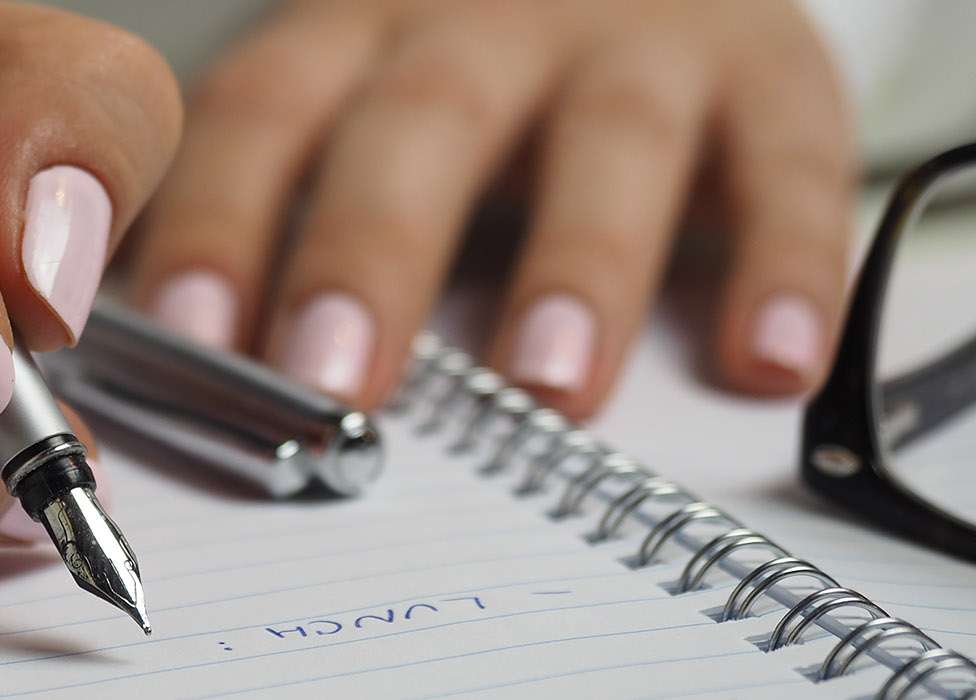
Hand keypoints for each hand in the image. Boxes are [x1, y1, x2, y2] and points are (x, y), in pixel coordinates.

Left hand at [130, 0, 852, 417]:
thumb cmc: (471, 78)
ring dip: (577, 264)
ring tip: (548, 389)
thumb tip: (203, 376)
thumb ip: (293, 212)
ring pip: (606, 136)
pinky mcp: (768, 68)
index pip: (266, 110)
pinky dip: (785, 261)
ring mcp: (633, 38)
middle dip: (370, 252)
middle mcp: (486, 20)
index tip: (188, 337)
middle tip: (333, 380)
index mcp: (359, 28)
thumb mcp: (365, 104)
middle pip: (418, 123)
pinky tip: (766, 360)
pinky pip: (787, 159)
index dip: (221, 217)